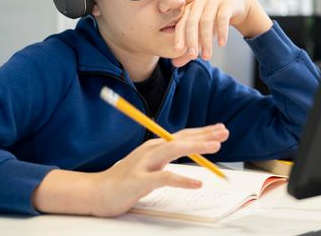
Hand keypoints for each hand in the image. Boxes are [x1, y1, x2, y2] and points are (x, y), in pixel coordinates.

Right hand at [89, 123, 228, 216]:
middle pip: (181, 139)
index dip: (202, 131)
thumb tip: (188, 152)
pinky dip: (182, 179)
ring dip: (196, 147)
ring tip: (216, 148)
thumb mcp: (149, 164)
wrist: (96, 192)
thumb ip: (166, 158)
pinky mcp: (139, 181)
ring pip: (174, 150)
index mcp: (154, 146)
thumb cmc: (124, 179)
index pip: (182, 135)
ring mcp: (144, 164)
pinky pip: (164, 178)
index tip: (220, 128)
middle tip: (224, 132)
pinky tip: (197, 183)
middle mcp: (150, 150)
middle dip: (204, 135)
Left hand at [172, 0, 272, 67]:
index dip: (179, 36)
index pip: (181, 23)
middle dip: (191, 40)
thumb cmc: (214, 20)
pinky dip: (221, 31)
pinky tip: (221, 44)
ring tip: (207, 56)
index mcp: (189, 9)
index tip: (177, 51)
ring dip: (206, 40)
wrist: (235, 5)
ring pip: (206, 21)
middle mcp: (199, 3)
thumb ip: (189, 47)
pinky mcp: (227, 3)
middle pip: (192, 22)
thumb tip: (175, 63)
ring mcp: (213, 1)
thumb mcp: (201, 34)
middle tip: (193, 56)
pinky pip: (222, 17)